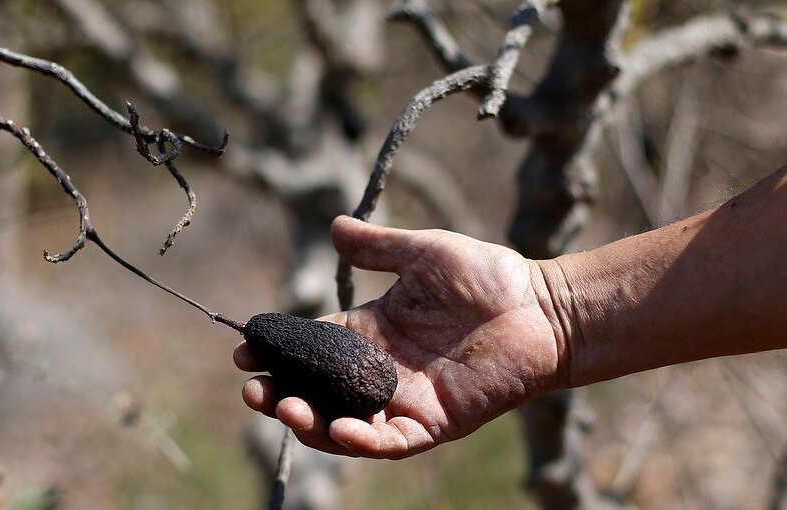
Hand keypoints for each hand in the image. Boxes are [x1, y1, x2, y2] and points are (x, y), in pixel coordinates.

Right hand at [234, 216, 567, 458]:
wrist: (541, 305)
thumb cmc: (488, 276)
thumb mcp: (422, 253)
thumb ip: (377, 248)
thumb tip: (332, 226)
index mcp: (372, 332)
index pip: (312, 347)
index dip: (278, 350)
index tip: (245, 348)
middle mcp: (381, 371)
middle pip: (318, 392)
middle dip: (281, 394)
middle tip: (253, 390)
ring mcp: (406, 399)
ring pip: (345, 423)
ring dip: (310, 422)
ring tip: (282, 407)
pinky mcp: (435, 421)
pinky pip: (390, 441)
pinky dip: (361, 440)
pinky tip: (337, 428)